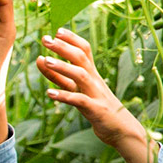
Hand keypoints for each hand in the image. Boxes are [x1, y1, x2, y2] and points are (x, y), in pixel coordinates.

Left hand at [36, 29, 153, 162]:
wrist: (122, 131)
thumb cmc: (97, 109)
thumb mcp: (77, 91)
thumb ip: (59, 77)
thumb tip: (40, 59)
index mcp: (92, 74)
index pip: (84, 50)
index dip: (71, 39)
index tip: (56, 31)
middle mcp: (95, 81)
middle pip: (81, 58)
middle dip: (63, 47)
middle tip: (45, 39)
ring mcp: (96, 95)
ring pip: (80, 75)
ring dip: (62, 67)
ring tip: (45, 60)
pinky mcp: (95, 110)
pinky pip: (79, 101)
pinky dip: (64, 96)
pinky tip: (49, 94)